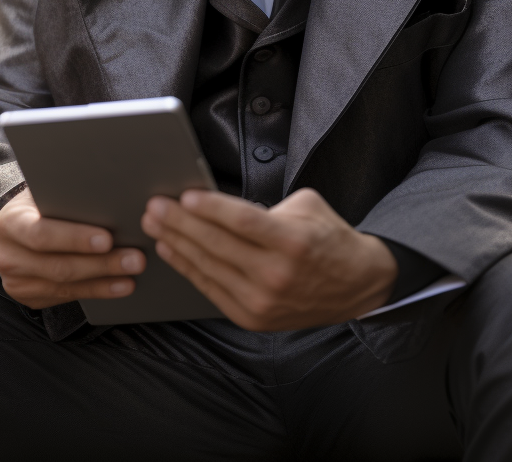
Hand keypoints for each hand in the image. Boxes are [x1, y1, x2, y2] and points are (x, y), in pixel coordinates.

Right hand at [0, 189, 145, 308]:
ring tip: (132, 272)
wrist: (14, 231)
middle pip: (59, 266)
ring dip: (104, 281)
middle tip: (135, 258)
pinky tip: (119, 285)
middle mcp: (9, 256)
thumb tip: (110, 195)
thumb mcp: (42, 193)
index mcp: (11, 223)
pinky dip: (96, 291)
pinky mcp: (30, 298)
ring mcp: (17, 282)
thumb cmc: (38, 205)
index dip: (75, 238)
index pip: (42, 234)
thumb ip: (65, 198)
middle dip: (101, 264)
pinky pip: (66, 297)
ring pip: (66, 286)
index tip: (107, 239)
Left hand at [141, 187, 396, 330]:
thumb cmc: (328, 239)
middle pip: (218, 245)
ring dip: (176, 244)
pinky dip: (188, 268)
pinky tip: (171, 250)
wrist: (357, 286)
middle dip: (180, 223)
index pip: (242, 221)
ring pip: (209, 268)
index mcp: (293, 242)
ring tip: (154, 225)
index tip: (184, 195)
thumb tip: (220, 201)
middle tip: (155, 206)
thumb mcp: (306, 206)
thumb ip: (265, 204)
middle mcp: (277, 274)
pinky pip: (212, 289)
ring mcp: (263, 301)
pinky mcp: (253, 318)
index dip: (210, 208)